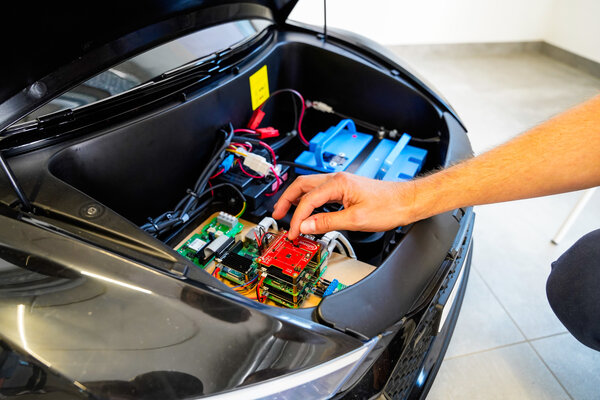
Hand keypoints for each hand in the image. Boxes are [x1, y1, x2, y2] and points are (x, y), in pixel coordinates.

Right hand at [272, 172, 416, 239]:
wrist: (407, 202)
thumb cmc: (389, 206)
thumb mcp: (355, 219)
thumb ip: (327, 223)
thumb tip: (306, 226)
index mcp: (337, 183)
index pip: (307, 201)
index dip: (297, 218)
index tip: (293, 232)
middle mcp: (337, 179)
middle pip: (302, 186)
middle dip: (287, 200)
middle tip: (277, 214)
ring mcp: (341, 183)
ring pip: (310, 187)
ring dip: (297, 200)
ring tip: (288, 212)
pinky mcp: (345, 189)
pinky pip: (320, 192)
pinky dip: (309, 201)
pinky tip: (308, 210)